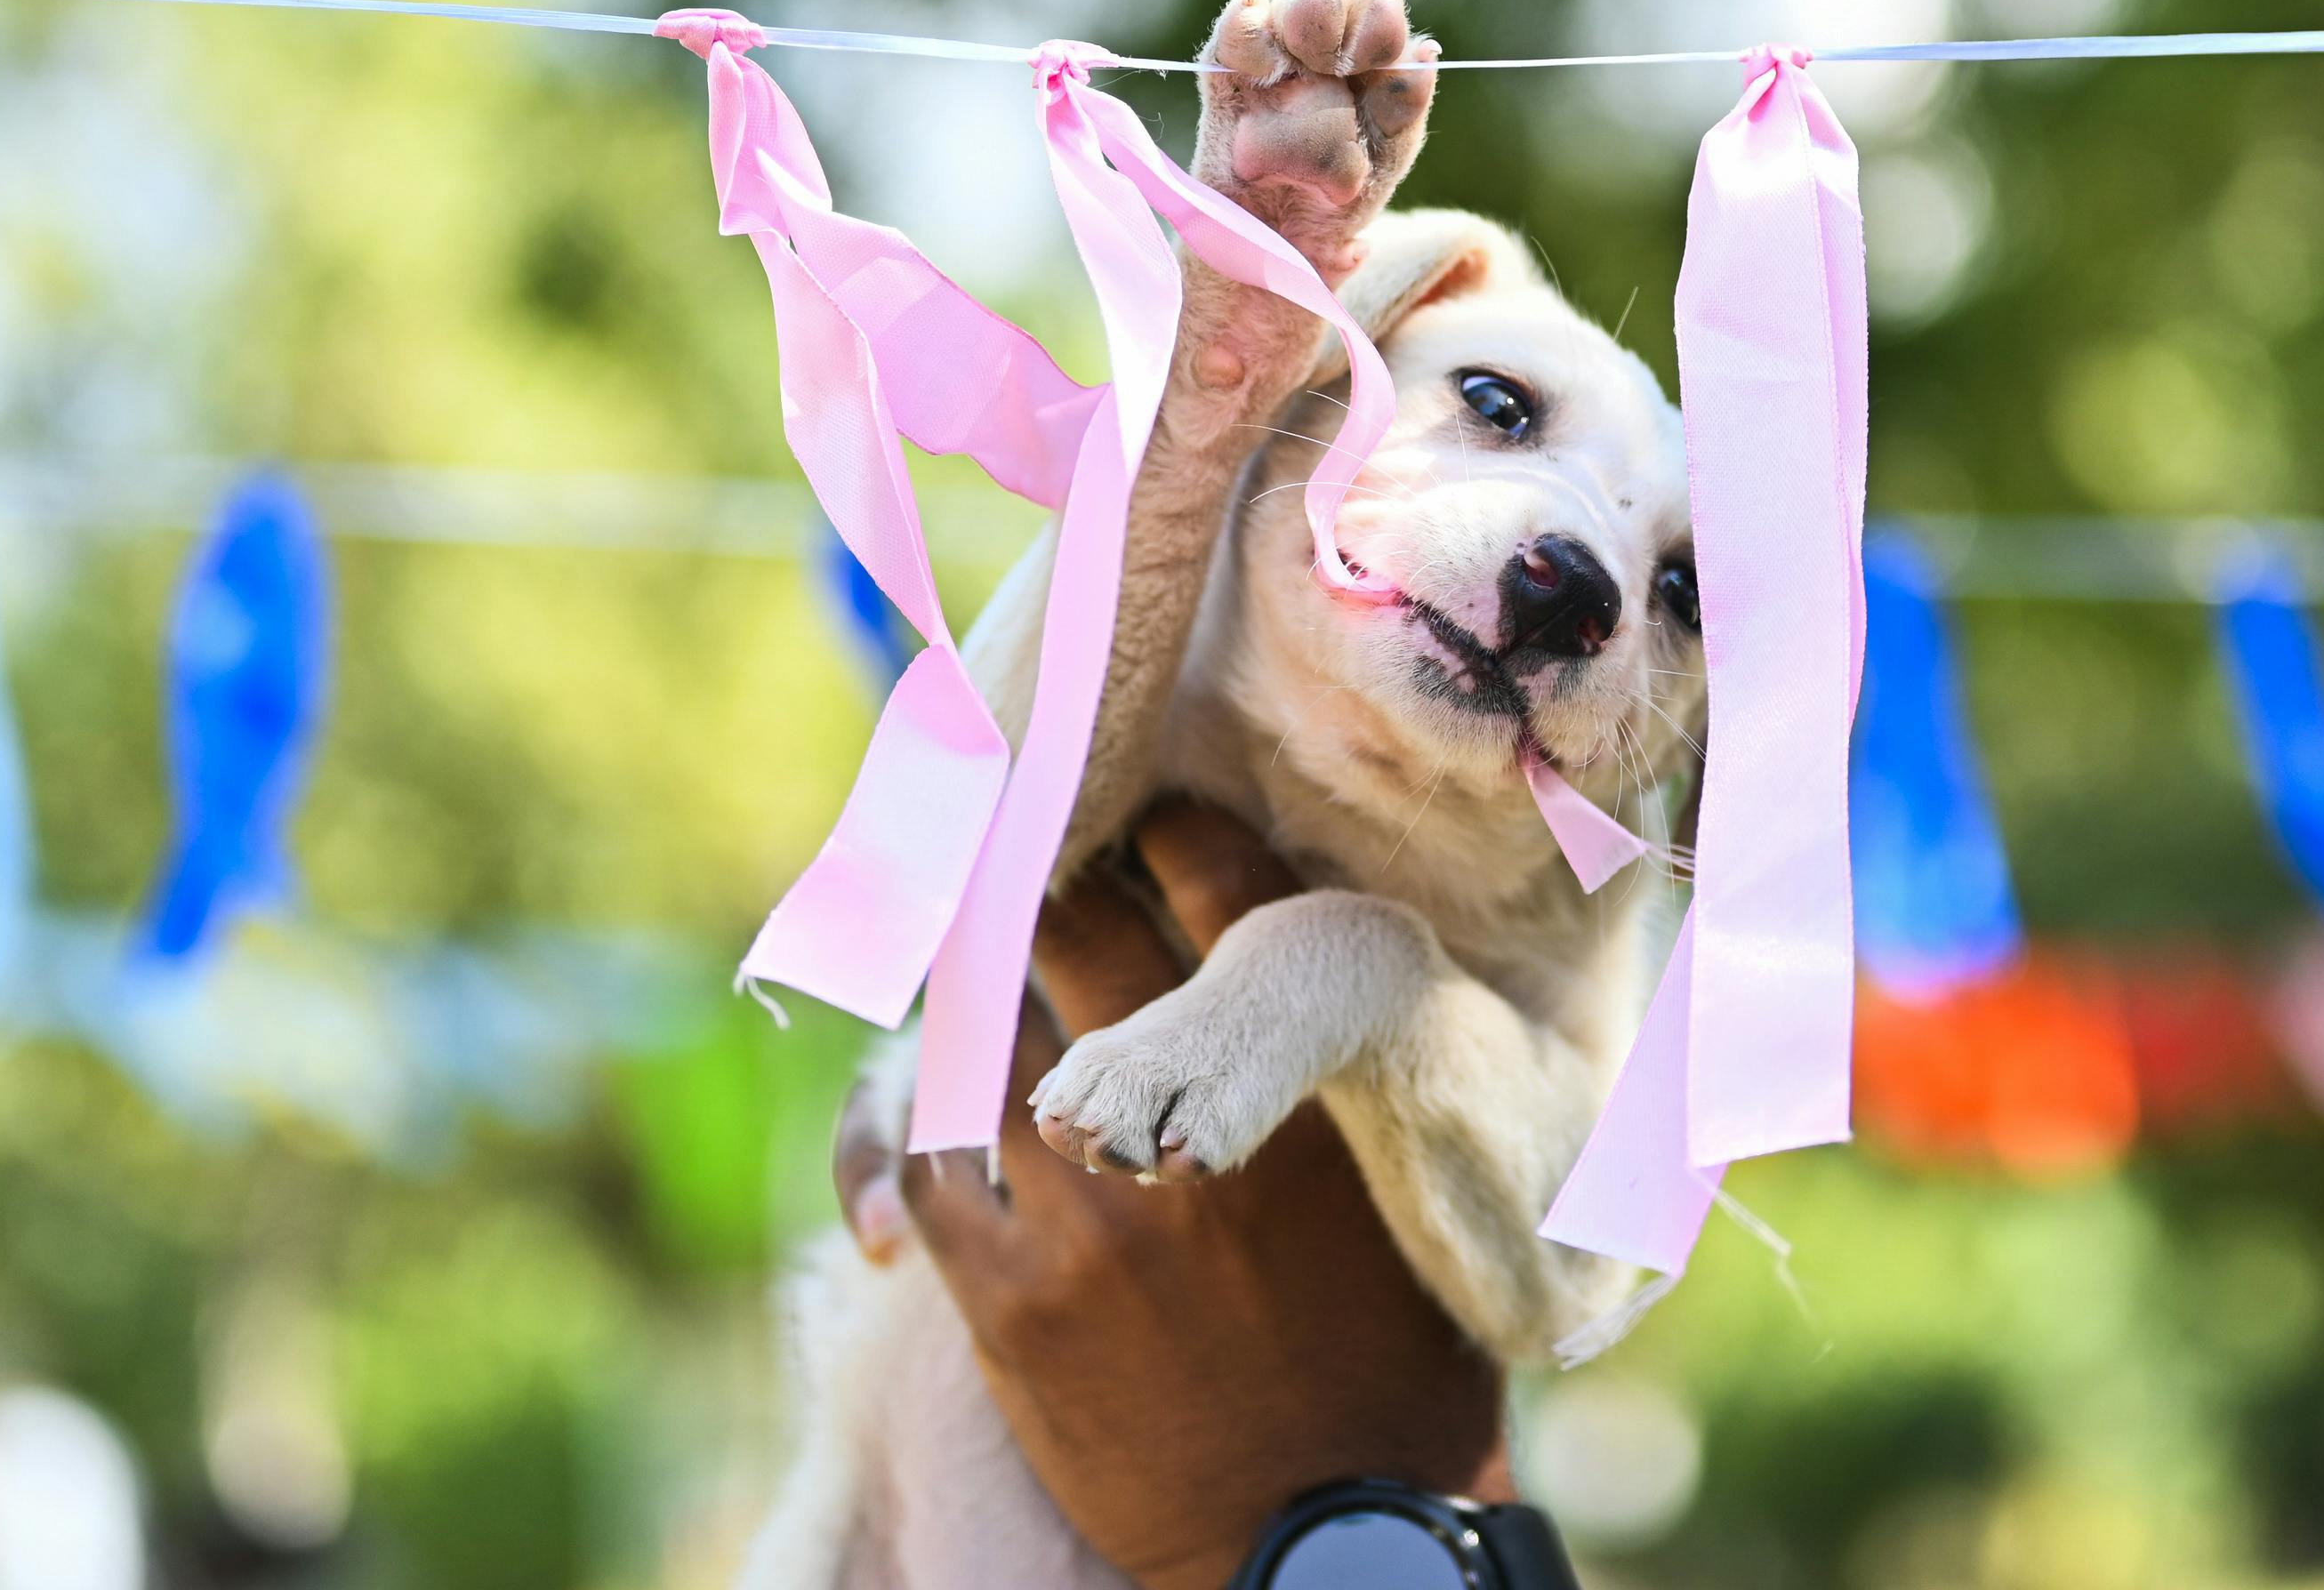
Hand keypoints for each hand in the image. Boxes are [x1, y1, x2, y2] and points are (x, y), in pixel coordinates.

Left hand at [846, 802, 1508, 1589]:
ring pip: (984, 1029)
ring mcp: (1092, 1207)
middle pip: (1081, 924)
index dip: (1168, 821)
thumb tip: (1305, 953)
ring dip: (977, 986)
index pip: (1224, 874)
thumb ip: (1344, 1067)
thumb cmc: (1393, 1362)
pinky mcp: (1013, 1297)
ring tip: (971, 954)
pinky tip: (932, 1096)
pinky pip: (923, 1156)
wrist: (1326, 1530)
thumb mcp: (1410, 1183)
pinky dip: (914, 1114)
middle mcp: (1196, 1118)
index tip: (1141, 806)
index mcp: (1316, 1074)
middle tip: (1033, 857)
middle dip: (1050, 876)